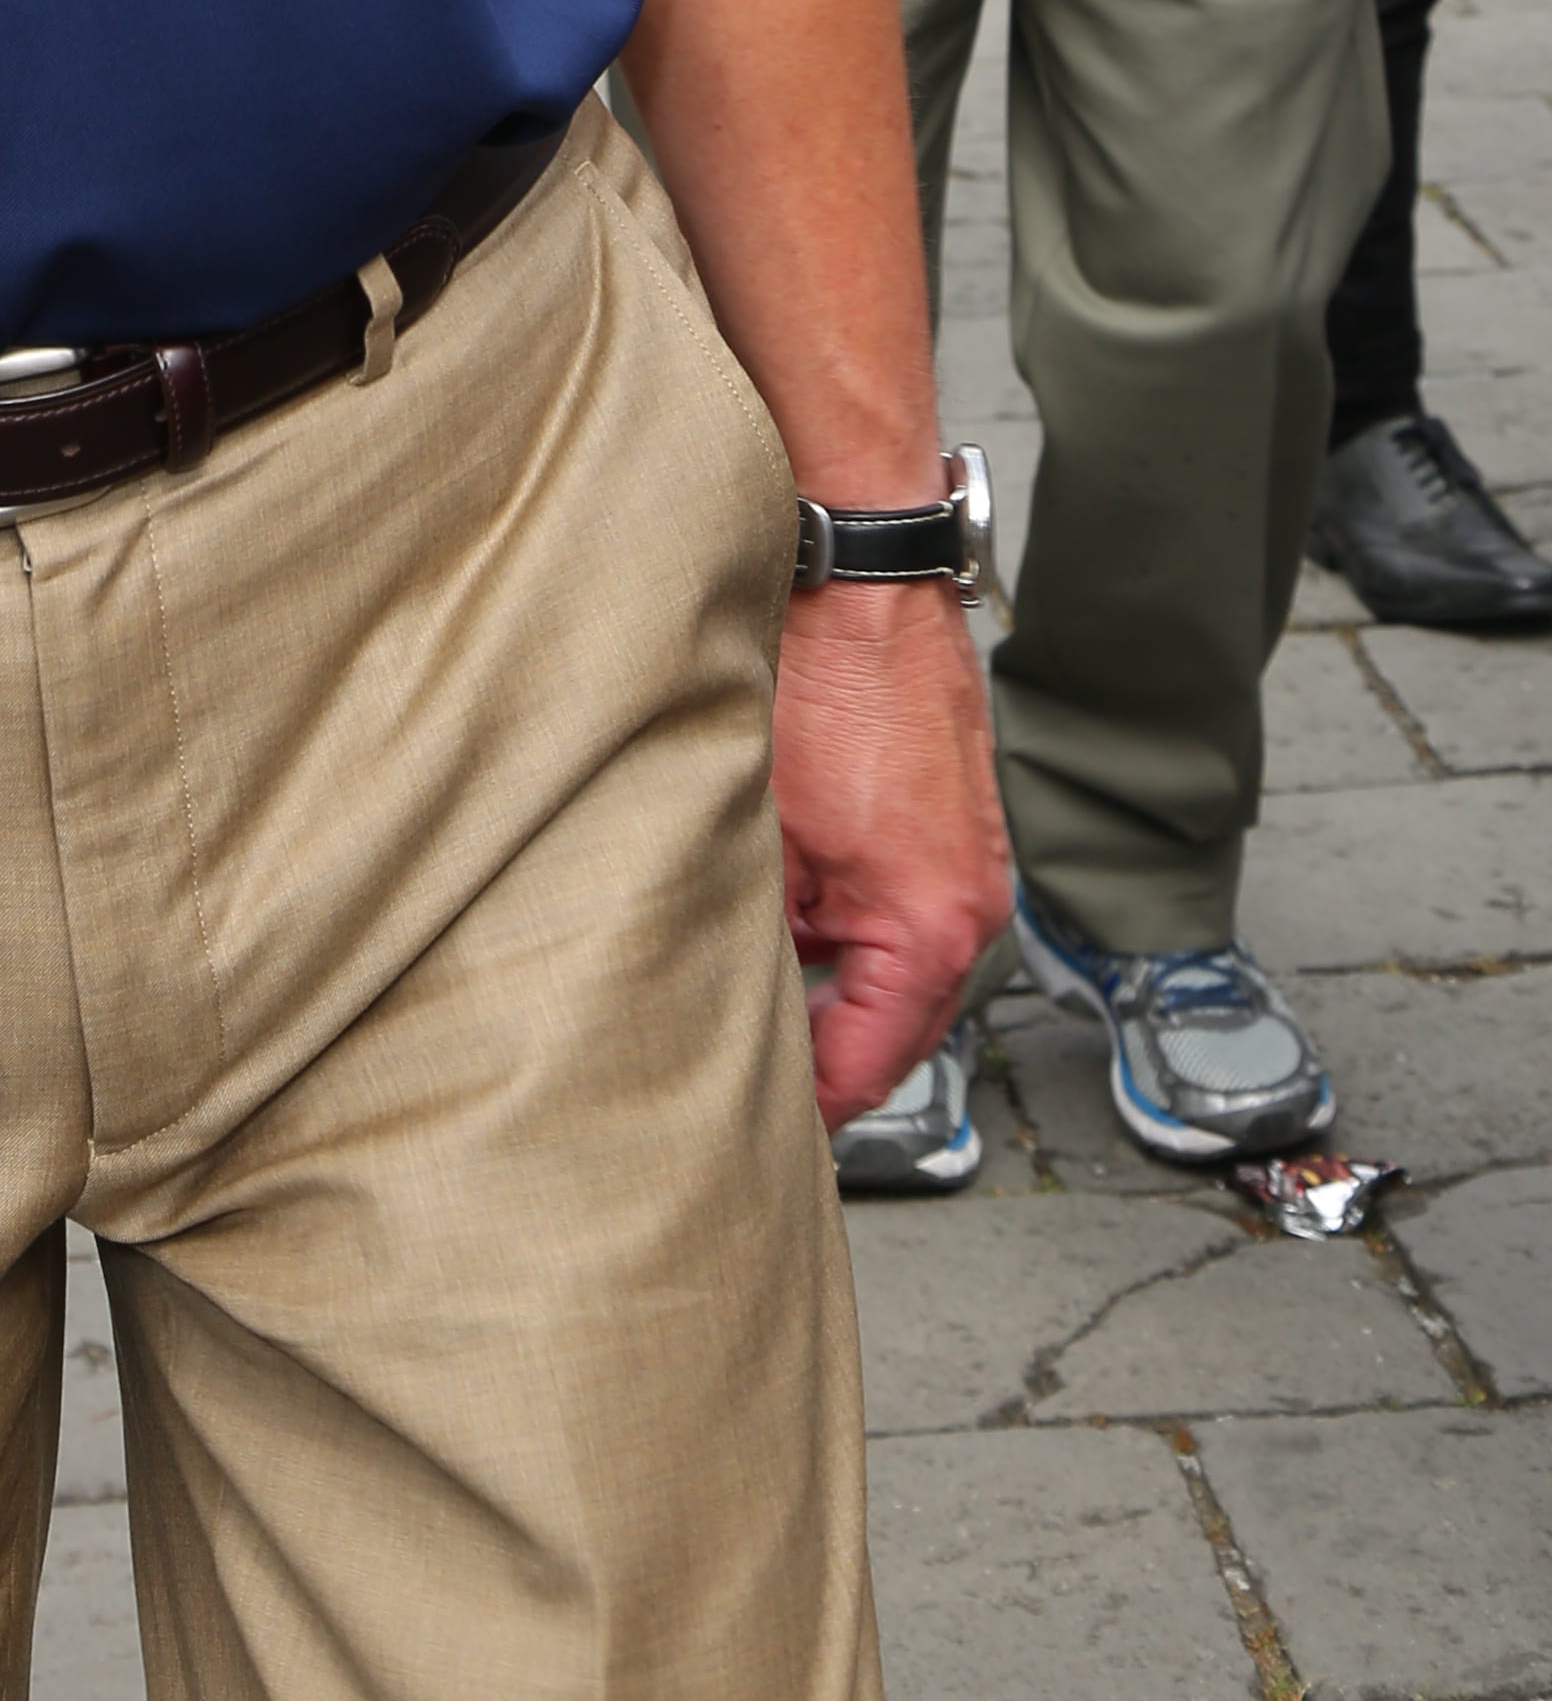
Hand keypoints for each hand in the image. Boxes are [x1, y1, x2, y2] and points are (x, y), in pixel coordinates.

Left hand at [771, 578, 1009, 1129]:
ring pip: (897, 969)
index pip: (869, 1067)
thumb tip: (729, 1002)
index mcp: (932, 932)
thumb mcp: (765, 833)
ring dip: (836, 984)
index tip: (757, 1124)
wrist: (864, 577)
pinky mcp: (954, 825)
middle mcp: (971, 910)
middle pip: (893, 1030)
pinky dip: (854, 925)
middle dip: (824, 1053)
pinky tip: (792, 908)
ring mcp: (971, 865)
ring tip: (758, 990)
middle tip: (745, 1071)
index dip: (808, 1105)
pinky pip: (905, 911)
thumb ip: (762, 935)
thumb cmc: (822, 688)